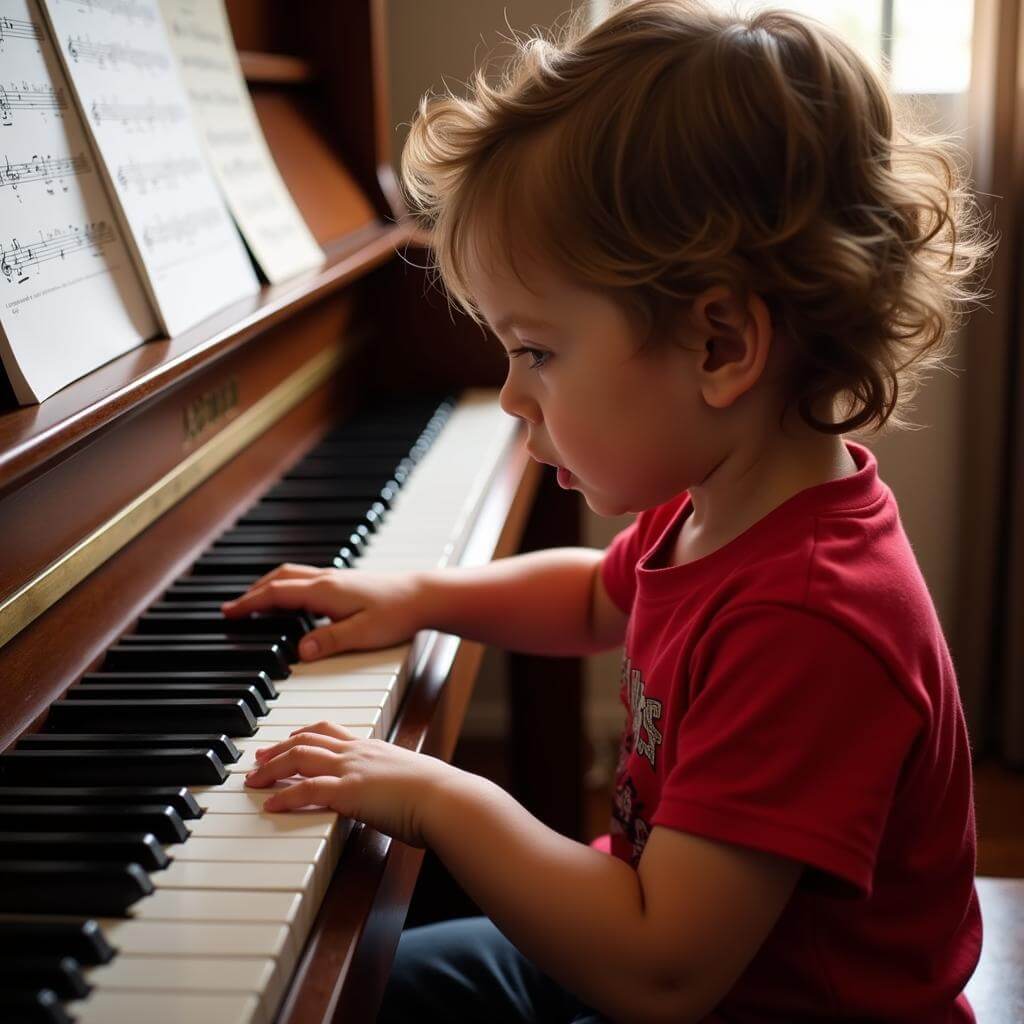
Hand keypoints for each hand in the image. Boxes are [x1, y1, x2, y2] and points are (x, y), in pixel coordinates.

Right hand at [220, 563, 429, 660]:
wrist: (426, 595)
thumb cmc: (398, 613)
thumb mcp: (363, 633)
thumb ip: (330, 641)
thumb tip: (300, 652)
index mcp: (325, 590)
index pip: (276, 594)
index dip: (250, 603)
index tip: (228, 613)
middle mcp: (327, 579)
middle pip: (279, 579)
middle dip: (253, 592)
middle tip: (233, 609)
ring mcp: (337, 578)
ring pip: (292, 576)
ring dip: (269, 587)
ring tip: (255, 604)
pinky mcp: (346, 583)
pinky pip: (306, 580)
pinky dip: (288, 588)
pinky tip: (293, 603)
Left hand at [244, 720, 461, 847]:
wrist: (448, 799)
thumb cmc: (439, 795)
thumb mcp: (412, 779)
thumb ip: (396, 780)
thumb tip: (396, 793)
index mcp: (373, 747)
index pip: (329, 730)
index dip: (303, 734)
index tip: (287, 741)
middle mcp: (358, 752)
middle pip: (307, 739)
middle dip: (278, 748)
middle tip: (258, 758)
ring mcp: (352, 769)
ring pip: (299, 757)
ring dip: (271, 769)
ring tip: (253, 780)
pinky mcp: (348, 791)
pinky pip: (306, 789)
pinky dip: (284, 796)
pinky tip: (270, 805)